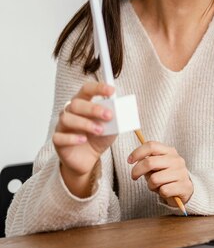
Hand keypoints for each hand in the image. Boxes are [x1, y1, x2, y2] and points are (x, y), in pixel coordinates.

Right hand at [53, 82, 115, 196]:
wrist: (89, 159)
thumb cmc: (98, 138)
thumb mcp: (111, 128)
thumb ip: (115, 118)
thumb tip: (122, 110)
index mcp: (83, 104)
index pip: (86, 90)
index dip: (98, 88)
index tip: (111, 91)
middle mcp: (70, 112)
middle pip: (76, 104)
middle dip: (93, 108)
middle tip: (108, 115)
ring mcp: (62, 126)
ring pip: (67, 118)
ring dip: (85, 123)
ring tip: (99, 131)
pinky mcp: (57, 141)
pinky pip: (59, 137)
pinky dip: (72, 138)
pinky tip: (83, 140)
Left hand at [128, 141, 192, 207]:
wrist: (185, 189)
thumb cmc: (166, 176)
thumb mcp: (158, 165)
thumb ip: (148, 161)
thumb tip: (135, 159)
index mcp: (170, 151)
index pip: (151, 146)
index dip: (137, 152)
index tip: (129, 161)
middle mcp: (176, 160)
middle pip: (150, 162)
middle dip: (137, 170)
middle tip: (133, 177)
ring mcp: (181, 173)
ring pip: (155, 179)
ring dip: (150, 185)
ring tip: (156, 185)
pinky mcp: (184, 186)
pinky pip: (163, 190)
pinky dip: (161, 193)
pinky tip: (165, 191)